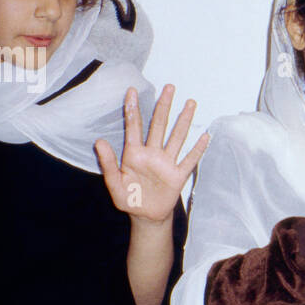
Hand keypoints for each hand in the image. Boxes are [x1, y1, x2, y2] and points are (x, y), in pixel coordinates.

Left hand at [95, 85, 208, 224]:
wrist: (146, 217)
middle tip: (169, 87)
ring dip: (183, 121)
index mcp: (134, 154)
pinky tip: (205, 136)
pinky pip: (189, 160)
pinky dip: (197, 149)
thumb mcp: (114, 184)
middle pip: (159, 125)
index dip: (132, 109)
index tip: (131, 90)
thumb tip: (99, 142)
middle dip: (163, 106)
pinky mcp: (178, 175)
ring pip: (176, 137)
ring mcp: (166, 163)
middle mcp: (152, 154)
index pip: (133, 127)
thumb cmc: (129, 199)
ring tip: (190, 103)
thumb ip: (108, 164)